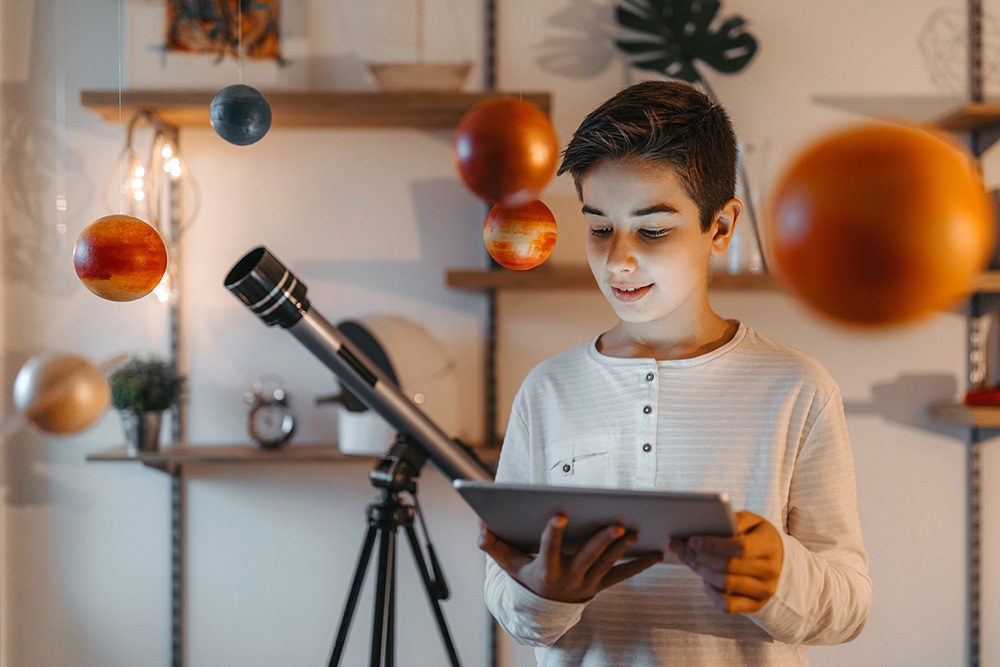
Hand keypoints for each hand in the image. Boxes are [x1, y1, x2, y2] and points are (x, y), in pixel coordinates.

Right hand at [479, 514, 662, 602]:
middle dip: (602, 540)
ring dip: (622, 548)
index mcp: (545, 569)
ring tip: (635, 531)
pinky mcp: (600, 585)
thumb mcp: (506, 563)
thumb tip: (480, 526)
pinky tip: (657, 553)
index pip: (548, 549)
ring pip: (607, 563)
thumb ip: (492, 544)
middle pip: (588, 556)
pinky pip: (623, 575)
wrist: (543, 608)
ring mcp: (587, 582)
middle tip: (617, 524)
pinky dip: (640, 564)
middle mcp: (569, 577)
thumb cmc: (525, 576)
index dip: (553, 532)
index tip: (559, 514)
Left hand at [669, 511, 782, 613]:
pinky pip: (726, 605)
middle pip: (727, 566)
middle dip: (699, 556)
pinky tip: (704, 579)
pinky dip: (711, 592)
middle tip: (679, 546)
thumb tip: (714, 522)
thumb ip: (736, 519)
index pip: (739, 548)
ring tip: (687, 558)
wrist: (780, 561)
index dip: (713, 545)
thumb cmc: (759, 536)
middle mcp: (770, 571)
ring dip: (700, 570)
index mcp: (770, 546)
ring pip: (724, 584)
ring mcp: (764, 591)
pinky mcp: (755, 605)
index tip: (692, 540)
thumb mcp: (754, 521)